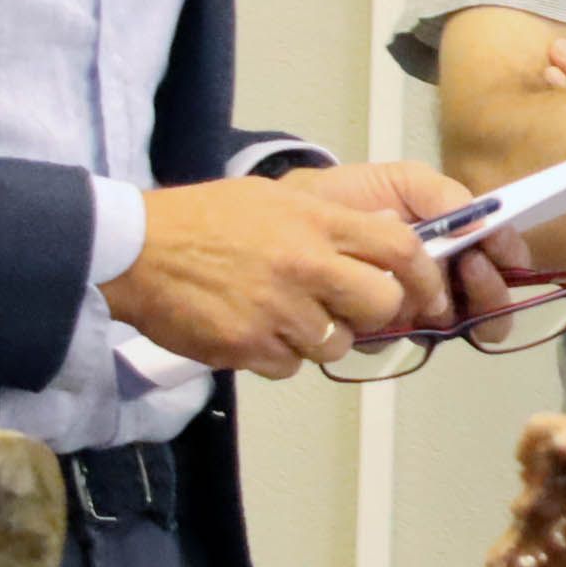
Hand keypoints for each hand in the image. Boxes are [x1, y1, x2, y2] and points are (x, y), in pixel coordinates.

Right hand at [104, 175, 432, 379]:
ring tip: (284, 315)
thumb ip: (329, 222)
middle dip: (373, 315)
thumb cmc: (204, 219)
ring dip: (320, 338)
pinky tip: (253, 329)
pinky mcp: (250, 347)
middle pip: (380, 306)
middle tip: (348, 309)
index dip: (425, 276)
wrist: (136, 249)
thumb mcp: (276, 200)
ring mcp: (279, 310)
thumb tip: (380, 240)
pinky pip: (291, 366)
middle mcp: (306, 266)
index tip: (429, 291)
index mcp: (316, 223)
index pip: (400, 250)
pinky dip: (279, 355)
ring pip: (336, 345)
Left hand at [274, 161, 535, 328]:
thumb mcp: (401, 181)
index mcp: (458, 241)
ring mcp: (418, 308)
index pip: (504, 257)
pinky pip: (409, 338)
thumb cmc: (352, 196)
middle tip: (469, 264)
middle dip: (489, 286)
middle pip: (492, 301)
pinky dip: (407, 324)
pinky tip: (392, 303)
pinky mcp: (385, 330)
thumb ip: (442, 194)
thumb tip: (480, 224)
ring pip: (459, 324)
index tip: (501, 249)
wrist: (291, 218)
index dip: (510, 256)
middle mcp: (447, 279)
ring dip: (457, 306)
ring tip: (434, 285)